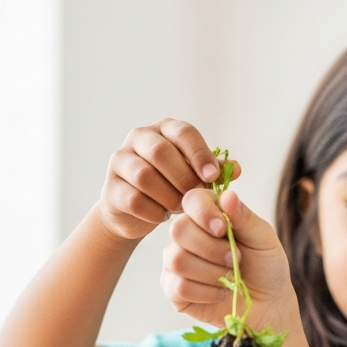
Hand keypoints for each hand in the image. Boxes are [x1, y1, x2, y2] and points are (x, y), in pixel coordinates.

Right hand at [91, 119, 239, 241]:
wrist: (136, 212)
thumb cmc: (171, 187)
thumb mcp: (195, 176)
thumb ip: (213, 171)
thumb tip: (236, 169)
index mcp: (165, 129)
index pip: (183, 132)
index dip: (199, 154)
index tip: (213, 176)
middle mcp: (139, 138)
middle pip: (160, 152)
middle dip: (183, 178)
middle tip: (196, 198)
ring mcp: (121, 160)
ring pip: (144, 176)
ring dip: (168, 196)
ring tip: (180, 209)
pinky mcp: (110, 187)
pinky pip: (133, 199)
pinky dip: (153, 212)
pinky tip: (162, 216)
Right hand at [162, 188, 297, 334]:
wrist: (267, 305)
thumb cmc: (266, 267)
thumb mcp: (263, 239)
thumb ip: (244, 217)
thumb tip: (227, 194)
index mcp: (207, 215)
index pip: (191, 200)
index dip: (203, 212)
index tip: (223, 228)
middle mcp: (186, 235)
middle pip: (178, 230)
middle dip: (210, 248)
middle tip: (234, 259)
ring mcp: (175, 261)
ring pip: (177, 260)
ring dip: (211, 272)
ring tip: (229, 277)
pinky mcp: (173, 289)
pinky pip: (179, 286)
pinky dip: (206, 292)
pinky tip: (219, 293)